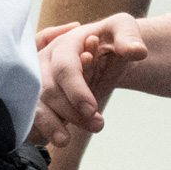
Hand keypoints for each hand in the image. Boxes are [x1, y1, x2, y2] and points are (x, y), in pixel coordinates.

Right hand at [31, 16, 145, 136]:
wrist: (105, 52)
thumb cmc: (111, 38)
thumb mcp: (122, 28)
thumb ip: (130, 36)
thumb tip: (137, 52)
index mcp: (65, 44)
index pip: (65, 68)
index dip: (76, 90)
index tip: (92, 110)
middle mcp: (46, 61)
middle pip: (49, 91)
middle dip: (72, 112)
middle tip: (98, 125)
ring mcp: (39, 80)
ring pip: (35, 104)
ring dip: (50, 125)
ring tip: (65, 141)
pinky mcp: (39, 97)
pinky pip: (33, 115)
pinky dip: (43, 128)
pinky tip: (58, 138)